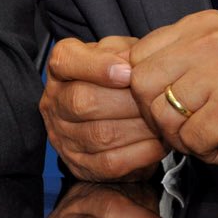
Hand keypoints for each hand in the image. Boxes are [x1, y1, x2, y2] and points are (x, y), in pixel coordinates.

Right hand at [41, 36, 169, 181]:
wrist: (117, 119)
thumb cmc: (118, 80)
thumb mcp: (120, 55)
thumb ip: (125, 53)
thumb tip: (136, 66)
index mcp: (60, 69)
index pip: (65, 61)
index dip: (97, 66)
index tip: (128, 72)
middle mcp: (54, 102)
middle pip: (82, 101)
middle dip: (126, 101)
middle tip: (156, 99)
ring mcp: (63, 136)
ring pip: (99, 135)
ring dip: (138, 128)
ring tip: (162, 120)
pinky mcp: (80, 165)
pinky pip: (110, 162)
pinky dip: (140, 153)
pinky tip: (159, 142)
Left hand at [127, 10, 217, 174]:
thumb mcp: (215, 59)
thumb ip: (172, 59)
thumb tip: (117, 71)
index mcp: (203, 25)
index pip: (138, 56)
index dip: (147, 89)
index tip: (173, 102)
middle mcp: (213, 41)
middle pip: (142, 85)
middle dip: (158, 116)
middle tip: (190, 124)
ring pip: (163, 115)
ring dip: (184, 137)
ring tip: (213, 133)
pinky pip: (191, 139)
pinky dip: (206, 152)